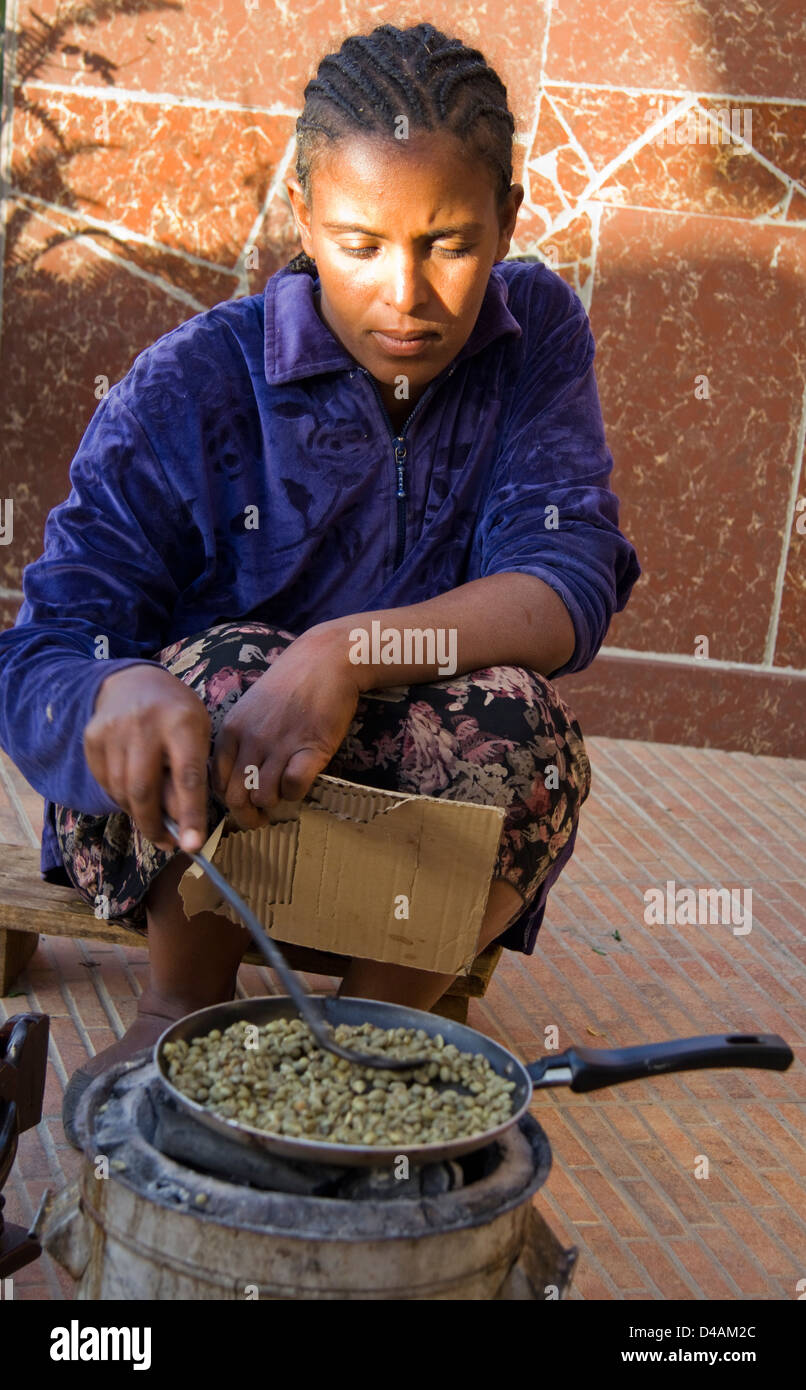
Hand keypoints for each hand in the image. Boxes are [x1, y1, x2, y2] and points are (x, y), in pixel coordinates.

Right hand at [84, 665, 210, 852]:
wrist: (133, 682)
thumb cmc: (176, 715)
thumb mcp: (197, 736)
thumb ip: (192, 776)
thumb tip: (182, 826)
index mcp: (182, 722)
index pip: (187, 777)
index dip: (190, 815)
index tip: (192, 846)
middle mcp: (145, 725)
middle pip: (144, 790)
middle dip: (155, 826)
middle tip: (168, 844)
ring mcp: (114, 730)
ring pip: (122, 791)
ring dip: (138, 815)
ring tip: (154, 820)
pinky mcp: (92, 737)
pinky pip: (105, 783)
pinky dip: (121, 798)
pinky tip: (133, 794)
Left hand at [210, 630, 360, 827]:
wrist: (325, 659)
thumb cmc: (290, 683)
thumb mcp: (251, 707)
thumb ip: (241, 739)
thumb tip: (238, 776)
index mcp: (232, 731)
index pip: (215, 781)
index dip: (227, 801)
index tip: (240, 805)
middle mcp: (251, 740)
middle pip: (235, 796)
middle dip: (247, 815)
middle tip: (260, 819)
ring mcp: (280, 744)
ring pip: (264, 796)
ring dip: (274, 803)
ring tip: (283, 795)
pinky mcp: (310, 748)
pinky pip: (293, 786)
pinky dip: (296, 793)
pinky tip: (301, 781)